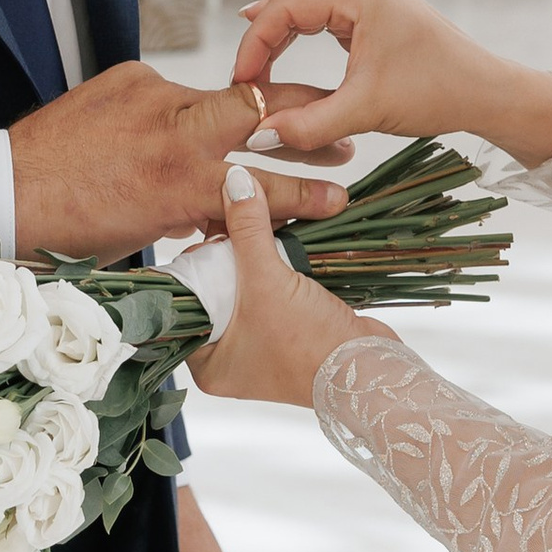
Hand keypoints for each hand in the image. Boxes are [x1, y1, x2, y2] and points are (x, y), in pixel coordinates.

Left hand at [7, 61, 346, 259]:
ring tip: (283, 123)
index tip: (340, 196)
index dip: (307, 194)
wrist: (7, 188)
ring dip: (249, 114)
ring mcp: (155, 96)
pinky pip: (174, 92)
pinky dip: (180, 111)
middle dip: (309, 123)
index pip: (264, 189)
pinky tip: (173, 128)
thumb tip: (228, 206)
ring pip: (220, 100)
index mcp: (181, 187)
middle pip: (265, 113)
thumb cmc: (72, 229)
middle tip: (342, 135)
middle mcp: (175, 135)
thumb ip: (194, 213)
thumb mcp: (147, 234)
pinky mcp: (133, 76)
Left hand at [188, 162, 379, 407]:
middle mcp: (229, 358)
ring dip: (255, 258)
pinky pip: (272, 292)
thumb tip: (235, 181)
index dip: (194, 265)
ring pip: (246, 288)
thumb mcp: (267, 281)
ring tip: (259, 225)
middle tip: (234, 222)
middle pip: (215, 291)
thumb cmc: (308, 343)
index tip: (206, 231)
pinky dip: (277, 268)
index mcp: (208, 364)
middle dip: (227, 255)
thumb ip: (247, 229)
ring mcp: (261, 347)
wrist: (368, 370)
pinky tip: (282, 240)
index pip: (184, 304)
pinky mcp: (289, 332)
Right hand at [231, 0, 551, 166]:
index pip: (284, 6)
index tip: (239, 81)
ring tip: (253, 75)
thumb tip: (259, 135)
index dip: (254, 44)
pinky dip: (303, 46)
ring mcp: (373, 0)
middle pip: (291, 5)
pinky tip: (283, 62)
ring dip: (280, 44)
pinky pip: (327, 25)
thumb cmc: (439, 91)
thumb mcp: (367, 109)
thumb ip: (309, 125)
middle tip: (240, 81)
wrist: (489, 94)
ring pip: (308, 15)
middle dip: (262, 43)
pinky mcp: (379, 19)